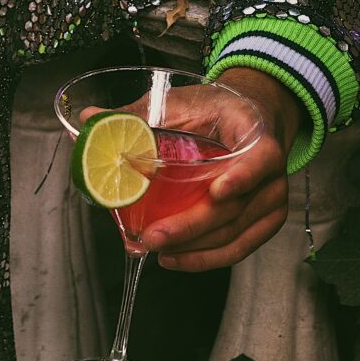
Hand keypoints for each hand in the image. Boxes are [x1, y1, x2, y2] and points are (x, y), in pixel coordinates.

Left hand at [141, 69, 302, 270]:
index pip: (262, 157)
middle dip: (191, 225)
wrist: (247, 120)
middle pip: (236, 206)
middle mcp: (272, 171)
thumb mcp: (180, 103)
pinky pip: (237, 248)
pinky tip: (174, 257)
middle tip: (153, 235)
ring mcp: (271, 200)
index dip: (244, 175)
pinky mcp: (264, 222)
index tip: (217, 191)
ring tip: (152, 247)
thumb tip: (88, 118)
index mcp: (256, 133)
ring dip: (193, 247)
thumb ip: (136, 115)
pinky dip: (204, 258)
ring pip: (234, 234)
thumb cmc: (213, 111)